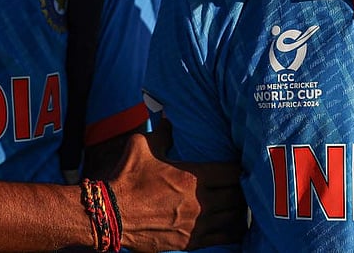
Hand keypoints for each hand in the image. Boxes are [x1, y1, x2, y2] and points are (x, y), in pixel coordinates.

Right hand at [107, 120, 245, 251]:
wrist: (110, 213)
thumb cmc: (126, 177)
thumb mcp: (143, 146)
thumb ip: (162, 131)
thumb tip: (168, 114)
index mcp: (194, 176)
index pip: (233, 172)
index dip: (240, 169)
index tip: (241, 167)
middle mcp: (201, 200)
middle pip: (237, 196)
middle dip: (242, 190)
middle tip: (243, 187)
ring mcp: (197, 223)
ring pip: (233, 218)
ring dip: (239, 211)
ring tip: (240, 206)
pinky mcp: (190, 241)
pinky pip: (223, 238)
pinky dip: (233, 232)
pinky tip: (237, 228)